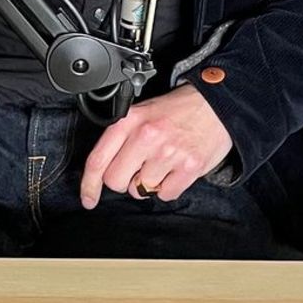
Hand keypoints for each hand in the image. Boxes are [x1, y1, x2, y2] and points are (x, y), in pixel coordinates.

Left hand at [80, 84, 232, 208]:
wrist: (215, 103)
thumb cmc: (178, 109)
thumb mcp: (142, 111)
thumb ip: (122, 138)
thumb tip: (105, 170)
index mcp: (130, 120)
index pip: (98, 160)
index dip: (89, 185)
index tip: (88, 199)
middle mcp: (146, 136)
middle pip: (116, 181)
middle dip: (124, 181)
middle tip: (137, 169)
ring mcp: (168, 153)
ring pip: (141, 190)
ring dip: (149, 183)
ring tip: (162, 162)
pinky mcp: (189, 167)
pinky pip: (166, 194)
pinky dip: (169, 187)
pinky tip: (175, 169)